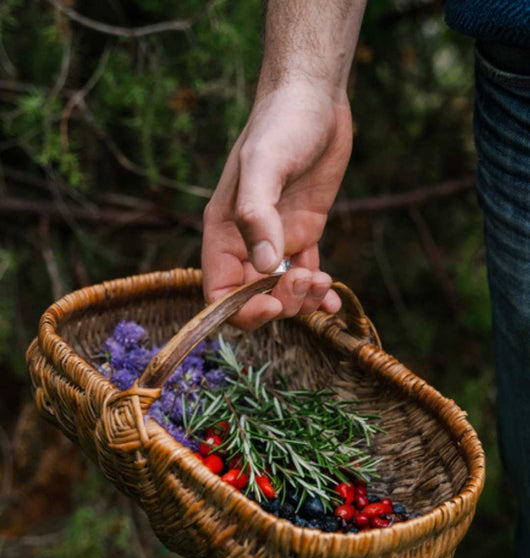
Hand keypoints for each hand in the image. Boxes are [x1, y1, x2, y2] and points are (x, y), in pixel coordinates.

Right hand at [201, 80, 352, 329]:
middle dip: (281, 303)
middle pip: (253, 299)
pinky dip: (320, 294)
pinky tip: (334, 300)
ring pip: (281, 292)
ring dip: (303, 300)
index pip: (218, 292)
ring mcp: (277, 238)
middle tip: (308, 279)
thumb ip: (257, 216)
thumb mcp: (264, 165)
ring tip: (325, 281)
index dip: (240, 311)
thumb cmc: (281, 124)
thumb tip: (265, 268)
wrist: (313, 98)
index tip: (271, 306)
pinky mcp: (304, 231)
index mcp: (224, 231)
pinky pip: (307, 274)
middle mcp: (247, 241)